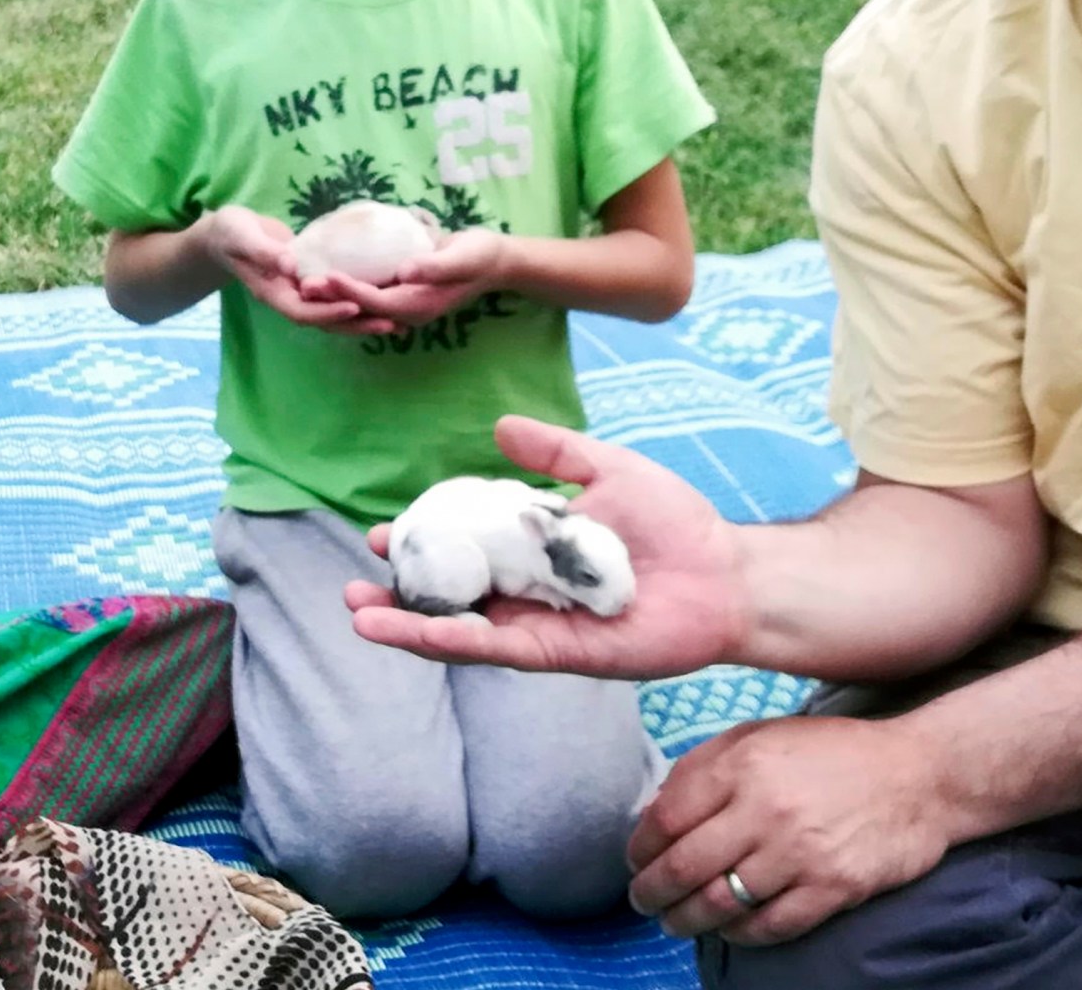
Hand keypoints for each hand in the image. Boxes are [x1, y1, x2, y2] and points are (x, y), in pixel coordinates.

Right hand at [202, 206, 394, 333]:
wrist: (225, 234)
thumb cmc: (230, 233)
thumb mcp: (242, 237)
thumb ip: (264, 251)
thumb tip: (290, 265)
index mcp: (272, 292)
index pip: (303, 311)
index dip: (328, 312)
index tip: (355, 306)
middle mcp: (289, 298)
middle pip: (325, 321)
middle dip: (357, 324)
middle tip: (391, 324)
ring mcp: (299, 292)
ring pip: (333, 312)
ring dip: (362, 319)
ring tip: (396, 322)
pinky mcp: (309, 281)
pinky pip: (335, 295)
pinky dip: (356, 299)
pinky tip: (382, 298)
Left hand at [306, 227, 510, 328]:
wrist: (494, 260)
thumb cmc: (480, 255)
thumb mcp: (462, 257)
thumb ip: (434, 266)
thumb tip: (404, 272)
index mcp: (419, 305)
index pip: (376, 302)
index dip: (349, 290)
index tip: (325, 275)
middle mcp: (406, 310)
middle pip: (361, 308)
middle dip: (331, 297)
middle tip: (301, 282)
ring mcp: (402, 303)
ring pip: (360, 303)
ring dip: (333, 293)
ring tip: (304, 278)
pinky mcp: (399, 292)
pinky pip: (367, 293)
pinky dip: (346, 285)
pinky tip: (326, 268)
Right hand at [344, 414, 749, 678]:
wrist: (726, 572)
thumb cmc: (675, 523)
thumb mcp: (607, 469)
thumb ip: (555, 454)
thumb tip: (499, 426)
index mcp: (533, 551)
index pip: (462, 548)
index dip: (422, 543)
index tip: (383, 534)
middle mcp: (528, 592)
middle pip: (450, 596)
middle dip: (400, 592)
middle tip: (355, 584)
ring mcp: (539, 625)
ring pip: (460, 629)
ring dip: (408, 625)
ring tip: (358, 614)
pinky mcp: (558, 654)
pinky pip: (496, 650)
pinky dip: (453, 640)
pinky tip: (414, 631)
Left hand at [626, 716, 960, 945]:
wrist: (920, 774)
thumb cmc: (833, 753)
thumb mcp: (762, 735)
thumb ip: (705, 766)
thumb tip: (655, 812)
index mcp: (744, 764)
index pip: (666, 818)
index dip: (640, 848)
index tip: (635, 861)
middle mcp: (767, 809)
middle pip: (683, 867)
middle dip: (651, 893)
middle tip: (643, 902)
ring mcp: (801, 853)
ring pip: (719, 904)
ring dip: (685, 921)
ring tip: (675, 922)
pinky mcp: (833, 888)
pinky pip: (768, 927)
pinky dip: (737, 934)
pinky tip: (727, 928)